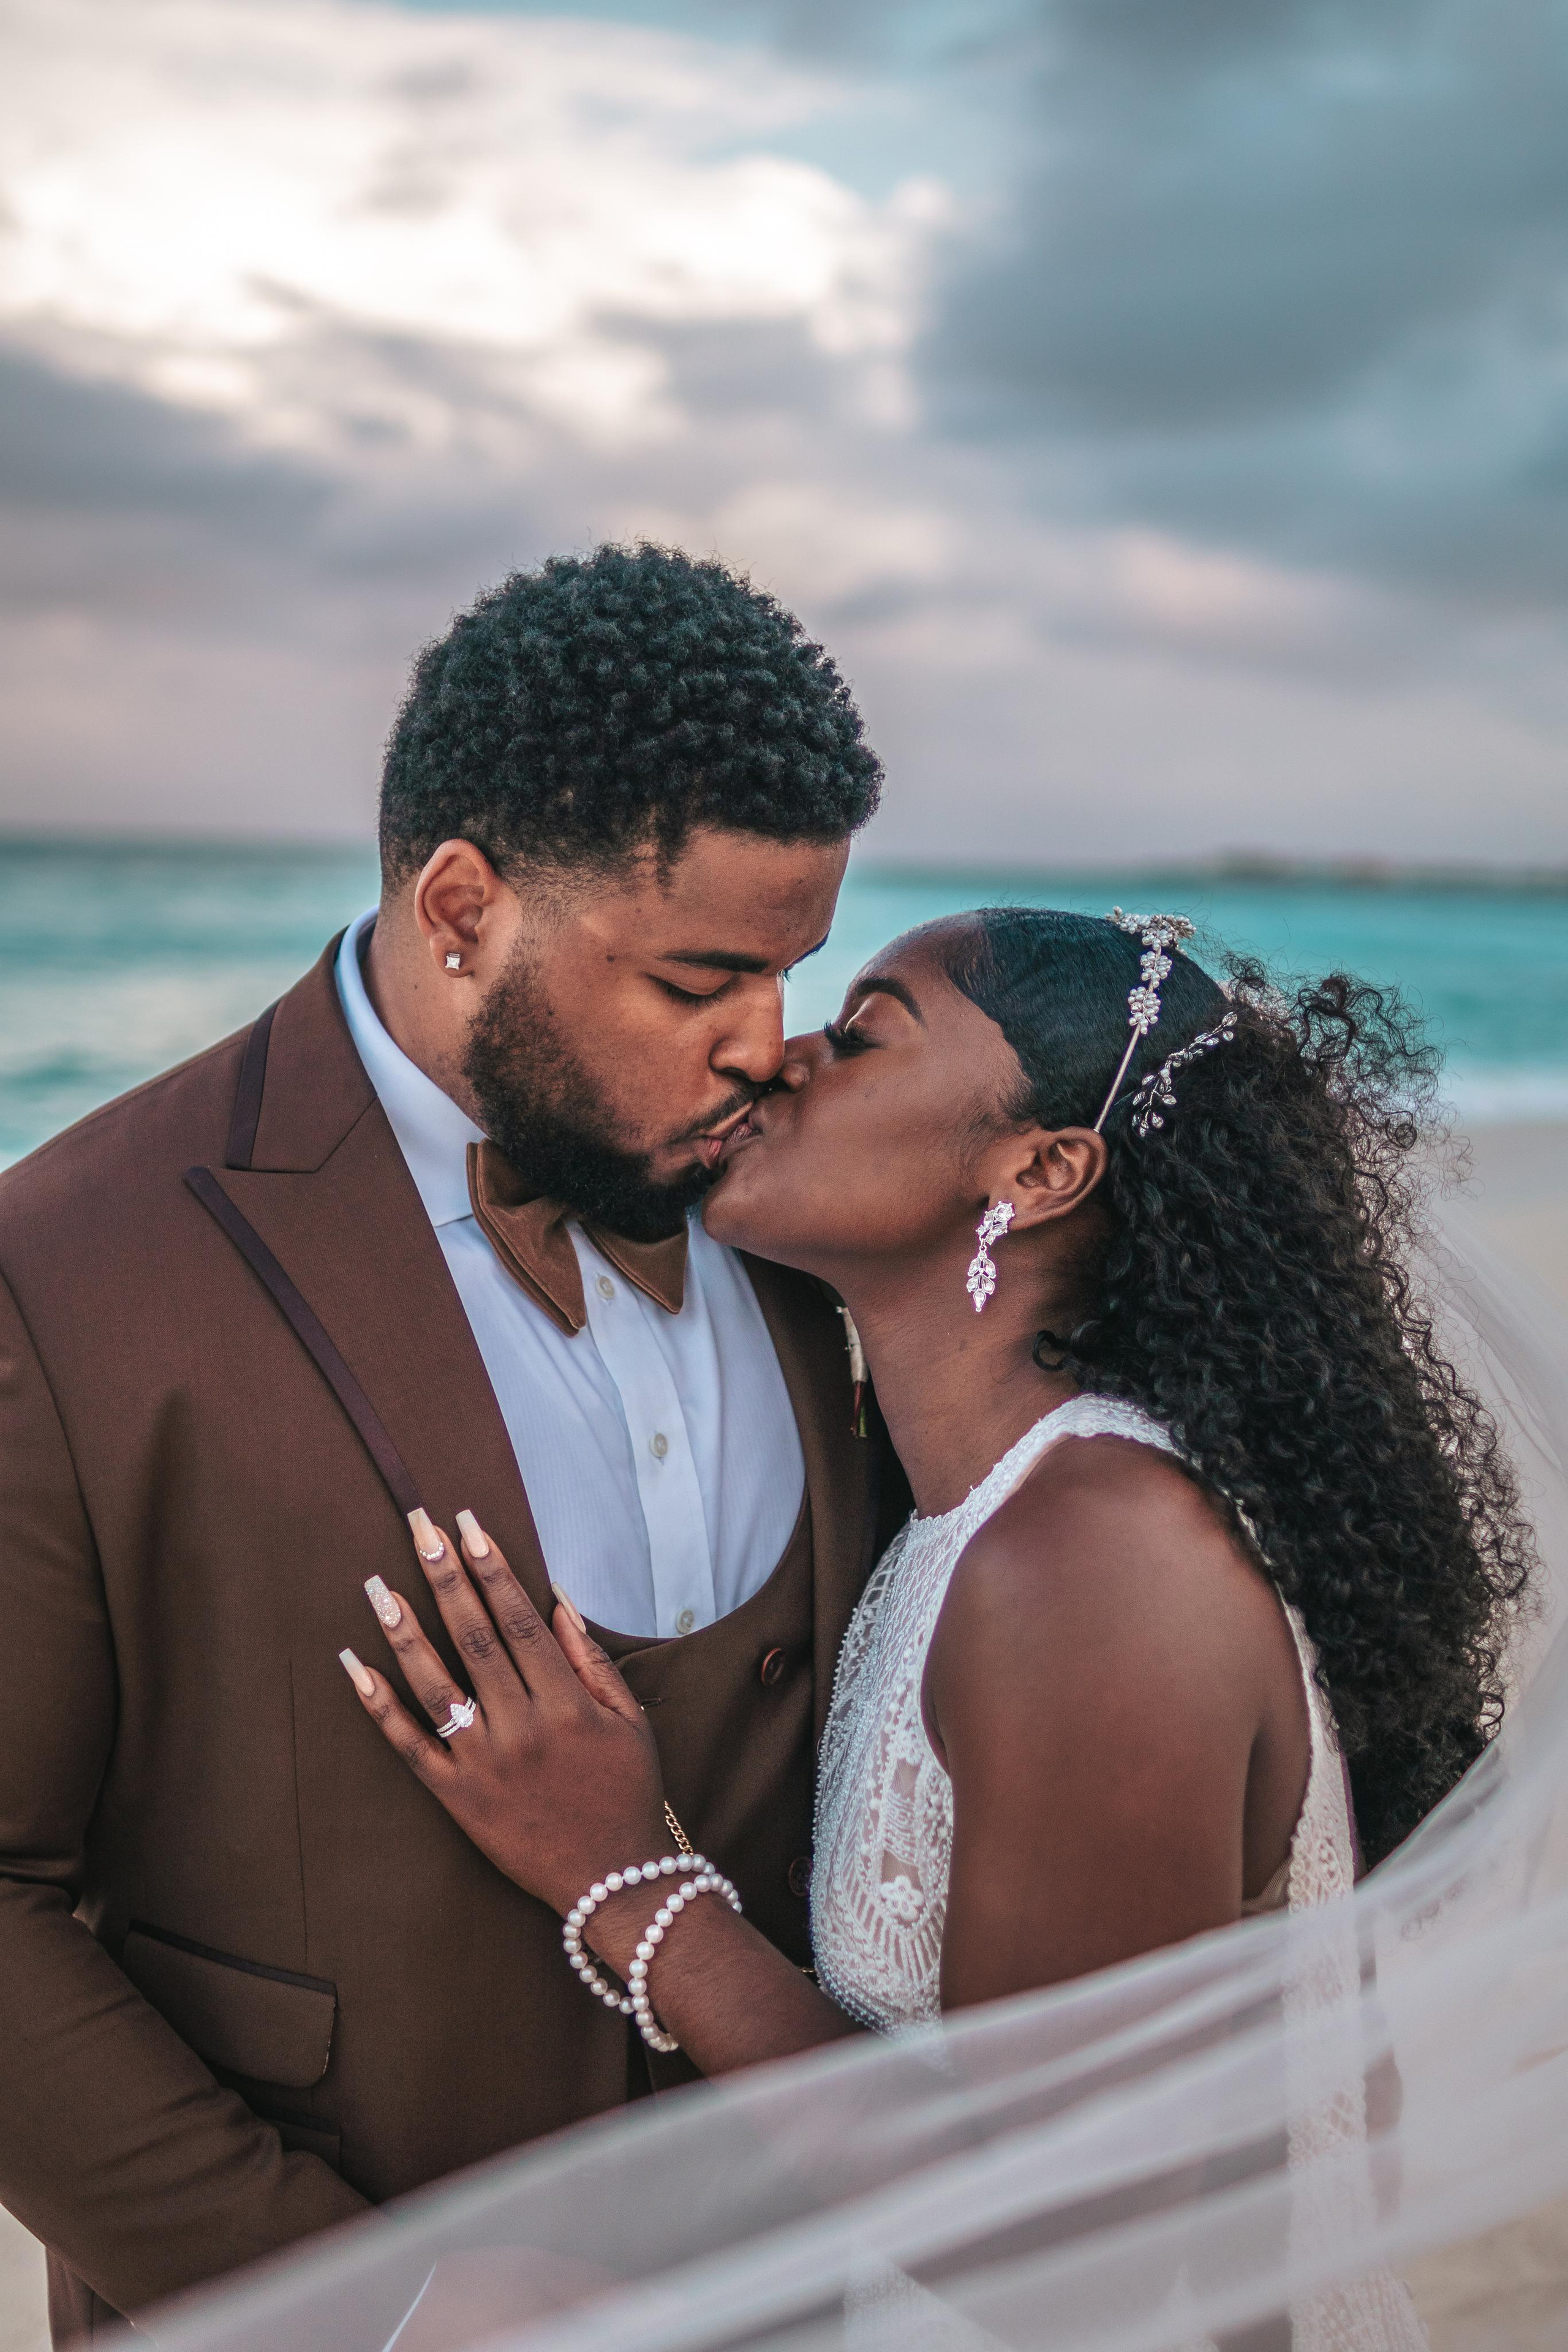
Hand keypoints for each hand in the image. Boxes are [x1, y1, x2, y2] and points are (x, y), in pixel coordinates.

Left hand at [340, 1509, 666, 1916]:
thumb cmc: (626, 1793)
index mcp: (566, 1705)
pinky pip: (410, 1747)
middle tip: (420, 1527)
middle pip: (474, 1638)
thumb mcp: (629, 1722)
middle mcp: (521, 1729)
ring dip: (404, 1631)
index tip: (469, 1525)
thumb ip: (592, 1660)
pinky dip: (380, 1706)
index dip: (492, 1569)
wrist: (613, 1882)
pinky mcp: (457, 1798)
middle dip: (446, 1577)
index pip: (519, 1621)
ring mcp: (483, 1765)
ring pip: (435, 1686)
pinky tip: (356, 1666)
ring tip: (377, 1584)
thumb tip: (556, 1600)